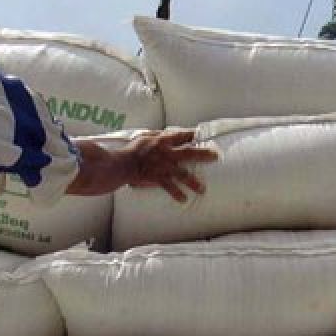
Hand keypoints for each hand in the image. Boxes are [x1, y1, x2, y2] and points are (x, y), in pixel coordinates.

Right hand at [66, 131, 217, 200]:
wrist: (120, 164)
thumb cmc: (129, 150)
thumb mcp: (142, 137)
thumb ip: (155, 136)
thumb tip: (164, 134)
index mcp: (161, 140)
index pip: (180, 135)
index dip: (191, 134)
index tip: (201, 135)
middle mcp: (165, 153)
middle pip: (188, 152)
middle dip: (203, 154)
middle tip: (216, 156)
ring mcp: (162, 166)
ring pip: (182, 173)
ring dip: (193, 182)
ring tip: (202, 189)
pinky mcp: (157, 177)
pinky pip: (169, 186)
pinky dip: (176, 193)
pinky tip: (184, 200)